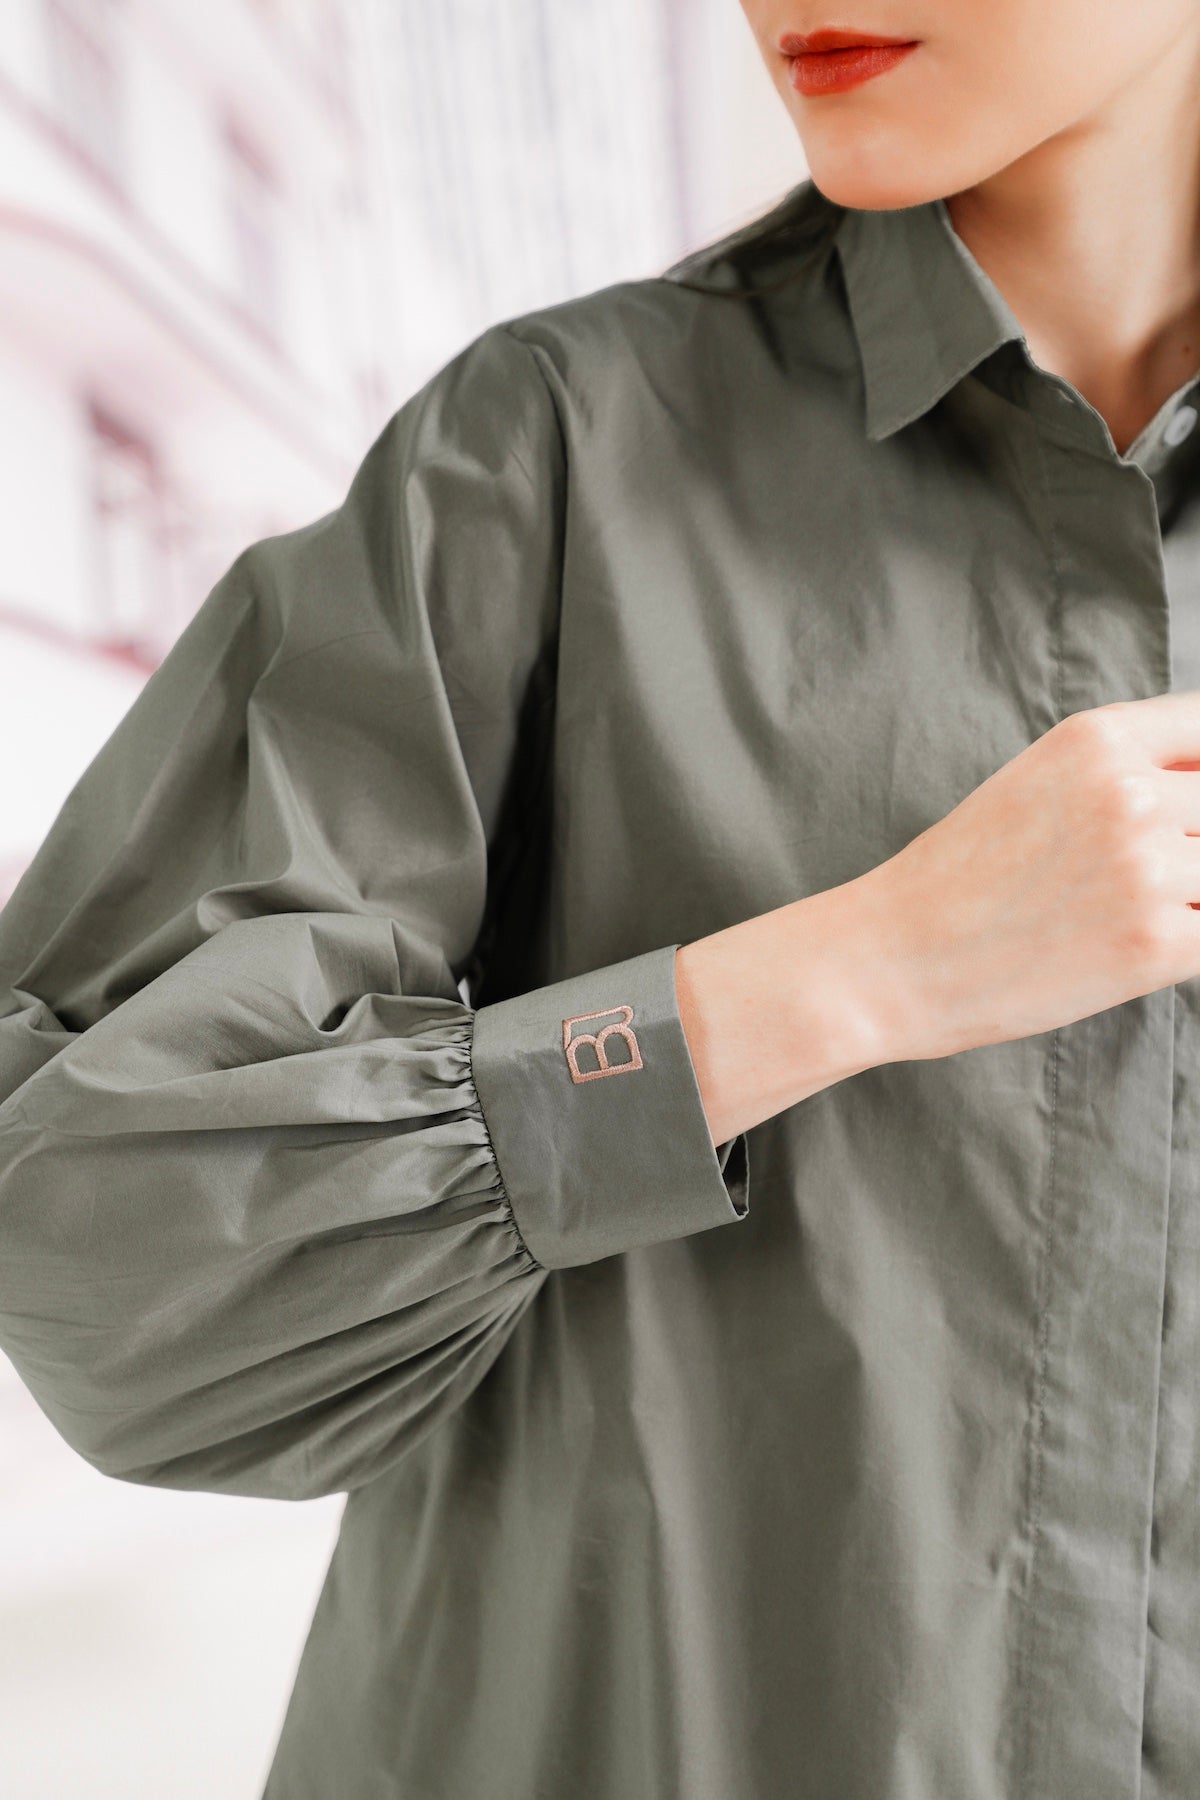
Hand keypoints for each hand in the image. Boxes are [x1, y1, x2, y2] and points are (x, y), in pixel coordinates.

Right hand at [854, 693, 1199, 1062]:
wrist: (892, 959)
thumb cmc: (959, 881)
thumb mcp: (1038, 785)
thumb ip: (1130, 772)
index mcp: (1099, 738)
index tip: (1185, 815)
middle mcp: (1130, 791)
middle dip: (1193, 845)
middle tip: (1123, 880)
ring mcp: (1148, 867)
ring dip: (1191, 898)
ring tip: (1121, 917)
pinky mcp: (1156, 945)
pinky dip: (1189, 945)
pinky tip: (1135, 953)